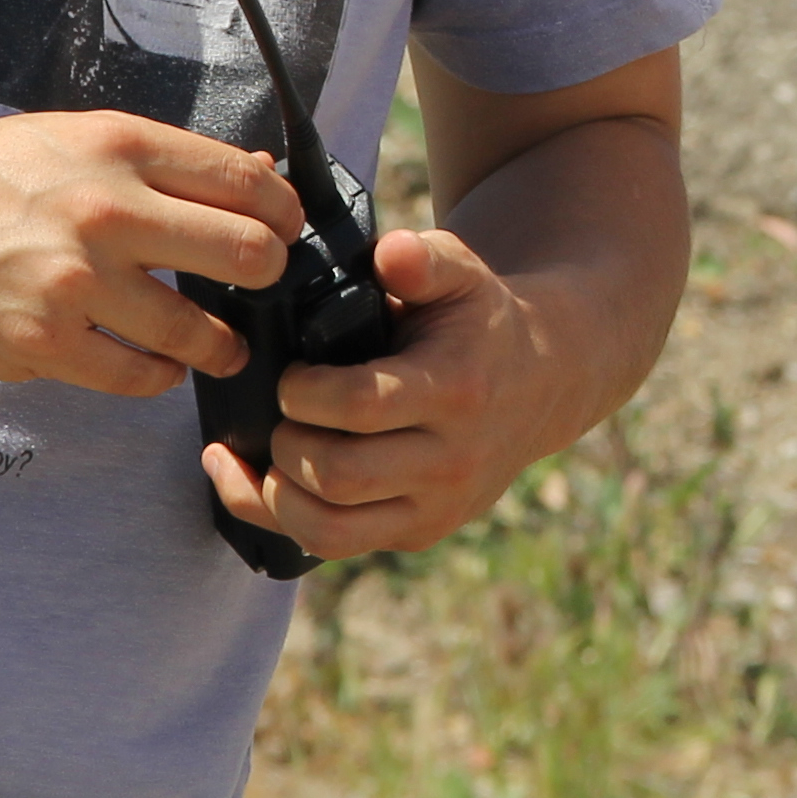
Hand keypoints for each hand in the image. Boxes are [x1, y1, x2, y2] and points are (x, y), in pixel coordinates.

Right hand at [0, 112, 302, 396]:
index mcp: (119, 146)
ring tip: (217, 344)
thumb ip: (159, 163)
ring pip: (198, 330)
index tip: (282, 233)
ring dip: (219, 344)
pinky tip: (153, 364)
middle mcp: (106, 209)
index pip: (247, 182)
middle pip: (247, 254)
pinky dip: (157, 375)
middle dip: (267, 278)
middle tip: (257, 289)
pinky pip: (138, 376)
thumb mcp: (71, 138)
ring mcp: (75, 281)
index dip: (284, 215)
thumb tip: (258, 181)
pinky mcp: (43, 343)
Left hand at [204, 224, 590, 559]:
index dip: (305, 391)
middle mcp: (450, 460)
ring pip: (328, 529)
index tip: (291, 373)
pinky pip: (335, 543)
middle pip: (338, 475)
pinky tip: (255, 482)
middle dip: (285, 442)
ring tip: (256, 451)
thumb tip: (389, 253)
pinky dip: (280, 519)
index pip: (362, 406)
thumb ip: (423, 259)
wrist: (542, 381)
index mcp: (456, 390)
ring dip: (273, 493)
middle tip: (277, 408)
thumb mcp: (461, 273)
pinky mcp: (420, 532)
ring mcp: (436, 506)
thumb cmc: (479, 320)